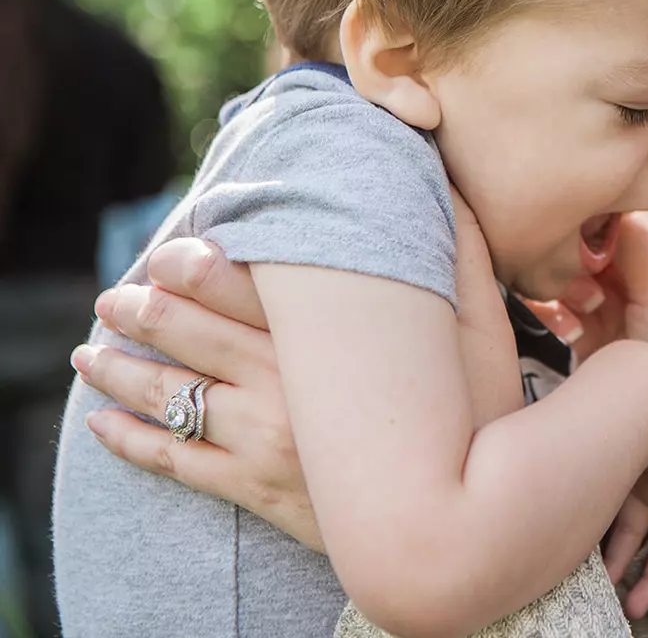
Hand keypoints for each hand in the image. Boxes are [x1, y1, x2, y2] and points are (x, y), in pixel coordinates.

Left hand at [74, 190, 519, 550]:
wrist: (458, 527)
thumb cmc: (479, 420)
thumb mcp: (484, 333)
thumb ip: (462, 258)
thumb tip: (450, 192)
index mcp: (329, 346)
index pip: (248, 288)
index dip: (198, 266)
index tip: (170, 251)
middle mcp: (286, 389)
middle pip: (194, 337)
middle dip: (145, 312)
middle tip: (115, 296)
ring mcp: (263, 443)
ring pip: (172, 398)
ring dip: (122, 371)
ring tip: (91, 352)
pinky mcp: (254, 491)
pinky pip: (176, 463)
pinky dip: (131, 442)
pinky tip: (102, 425)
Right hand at [540, 215, 647, 459]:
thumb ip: (640, 242)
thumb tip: (604, 207)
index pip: (629, 223)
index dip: (605, 221)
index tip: (587, 229)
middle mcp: (645, 288)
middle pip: (595, 248)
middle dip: (580, 253)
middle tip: (578, 271)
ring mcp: (616, 317)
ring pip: (572, 277)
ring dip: (564, 283)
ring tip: (575, 303)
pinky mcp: (589, 346)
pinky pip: (558, 311)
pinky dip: (552, 311)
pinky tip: (561, 326)